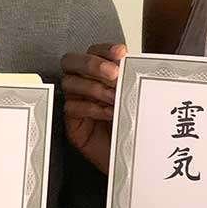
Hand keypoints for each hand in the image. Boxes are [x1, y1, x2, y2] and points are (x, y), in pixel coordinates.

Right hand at [61, 43, 126, 172]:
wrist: (134, 158)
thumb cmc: (137, 125)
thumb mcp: (137, 96)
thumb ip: (131, 77)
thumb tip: (129, 60)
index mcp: (100, 72)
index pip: (94, 50)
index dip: (105, 49)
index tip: (122, 53)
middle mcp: (84, 83)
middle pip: (71, 61)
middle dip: (92, 64)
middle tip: (113, 74)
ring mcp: (76, 102)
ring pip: (69, 83)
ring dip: (94, 88)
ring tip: (115, 98)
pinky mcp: (72, 123)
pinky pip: (71, 108)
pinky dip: (91, 108)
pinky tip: (109, 113)